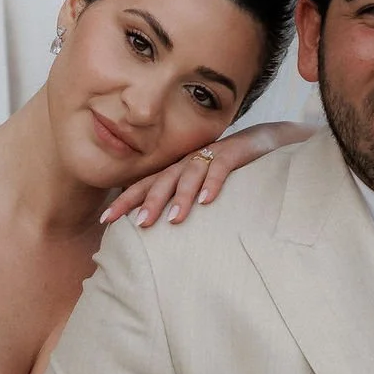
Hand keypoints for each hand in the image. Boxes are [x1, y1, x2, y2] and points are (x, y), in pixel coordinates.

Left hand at [100, 120, 313, 229]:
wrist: (268, 141)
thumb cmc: (231, 168)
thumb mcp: (203, 186)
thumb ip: (182, 203)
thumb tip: (160, 233)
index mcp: (178, 169)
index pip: (146, 184)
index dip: (126, 200)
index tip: (105, 220)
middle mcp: (189, 160)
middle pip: (162, 179)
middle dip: (147, 201)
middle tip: (137, 224)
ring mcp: (211, 154)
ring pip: (189, 174)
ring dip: (180, 197)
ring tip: (172, 220)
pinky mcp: (235, 152)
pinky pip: (221, 167)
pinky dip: (212, 183)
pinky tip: (207, 201)